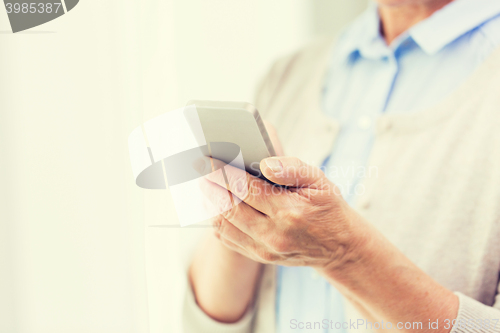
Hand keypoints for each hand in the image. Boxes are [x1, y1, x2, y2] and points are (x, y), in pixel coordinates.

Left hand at [198, 154, 367, 269]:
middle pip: (229, 207)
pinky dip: (218, 219)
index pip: (246, 188)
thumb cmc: (327, 208)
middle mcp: (274, 234)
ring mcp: (265, 249)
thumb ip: (293, 169)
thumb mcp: (319, 182)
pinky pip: (228, 238)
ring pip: (224, 224)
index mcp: (290, 211)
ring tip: (205, 182)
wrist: (338, 247)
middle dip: (210, 185)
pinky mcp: (259, 256)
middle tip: (199, 167)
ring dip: (211, 202)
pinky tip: (216, 203)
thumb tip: (264, 163)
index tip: (208, 158)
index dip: (223, 172)